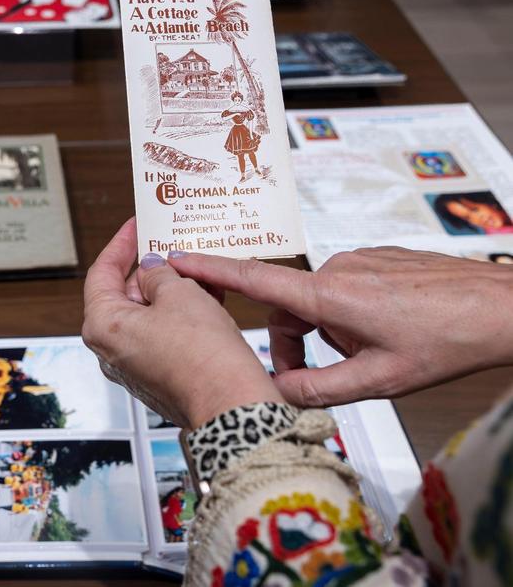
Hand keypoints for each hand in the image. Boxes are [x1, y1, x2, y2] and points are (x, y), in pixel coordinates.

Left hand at [82, 218, 284, 428]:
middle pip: (123, 295)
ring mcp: (133, 365)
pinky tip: (204, 297)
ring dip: (170, 291)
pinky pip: (161, 335)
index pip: (101, 273)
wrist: (230, 404)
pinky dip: (179, 314)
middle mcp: (110, 349)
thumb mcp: (179, 294)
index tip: (135, 227)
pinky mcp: (156, 376)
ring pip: (146, 315)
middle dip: (150, 270)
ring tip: (195, 271)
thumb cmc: (201, 354)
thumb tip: (152, 269)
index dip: (120, 245)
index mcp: (103, 325)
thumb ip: (159, 274)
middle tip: (171, 247)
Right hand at [169, 247, 512, 406]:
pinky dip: (348, 317)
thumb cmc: (448, 341)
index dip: (208, 270)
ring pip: (318, 301)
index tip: (175, 260)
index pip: (252, 279)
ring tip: (366, 356)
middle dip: (291, 342)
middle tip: (314, 376)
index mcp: (328, 296)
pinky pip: (344, 289)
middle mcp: (338, 270)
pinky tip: (384, 335)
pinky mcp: (379, 261)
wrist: (502, 309)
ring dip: (325, 332)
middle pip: (286, 306)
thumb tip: (274, 396)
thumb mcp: (378, 381)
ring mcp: (360, 262)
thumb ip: (317, 390)